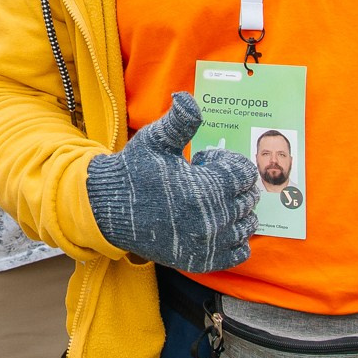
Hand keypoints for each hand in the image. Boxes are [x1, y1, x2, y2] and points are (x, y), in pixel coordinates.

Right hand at [85, 92, 259, 271]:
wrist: (108, 208)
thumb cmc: (134, 171)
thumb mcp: (156, 140)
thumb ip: (179, 120)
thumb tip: (186, 97)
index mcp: (206, 187)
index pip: (244, 173)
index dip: (227, 162)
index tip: (205, 160)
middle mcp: (213, 219)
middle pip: (249, 198)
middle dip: (233, 184)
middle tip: (207, 179)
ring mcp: (209, 243)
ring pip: (248, 224)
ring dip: (237, 209)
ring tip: (211, 201)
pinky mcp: (202, 261)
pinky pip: (239, 251)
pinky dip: (236, 238)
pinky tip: (217, 224)